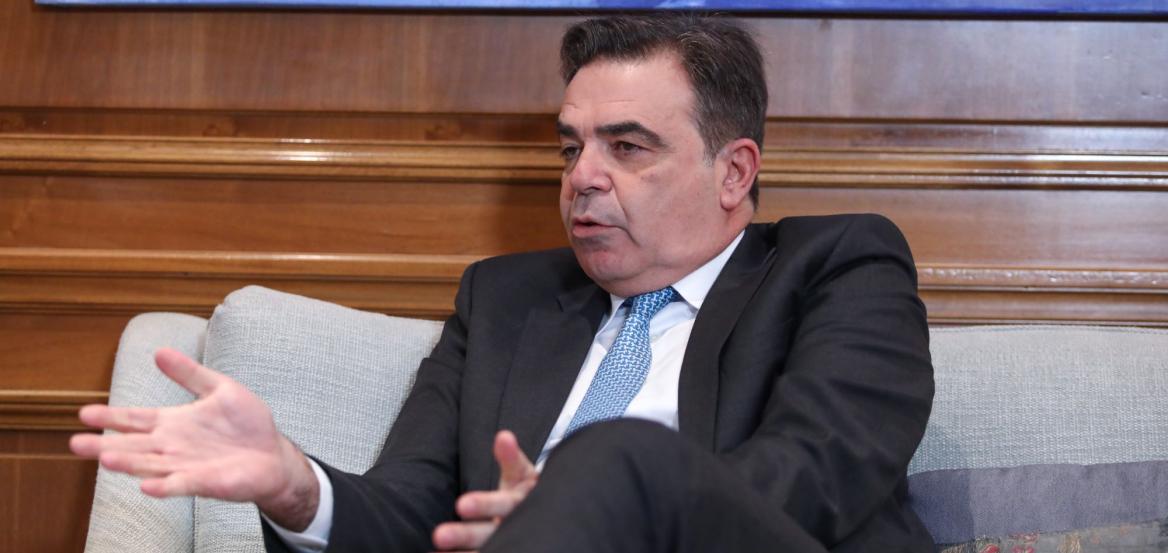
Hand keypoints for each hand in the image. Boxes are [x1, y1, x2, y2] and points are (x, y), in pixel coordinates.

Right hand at [69, 348, 319, 530]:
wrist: (273, 454)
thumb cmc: (246, 424)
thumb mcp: (219, 389)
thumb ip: (190, 374)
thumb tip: (159, 351)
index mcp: (173, 423)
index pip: (135, 419)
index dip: (112, 417)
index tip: (84, 413)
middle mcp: (172, 447)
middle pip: (133, 446)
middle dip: (105, 445)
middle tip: (76, 443)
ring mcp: (186, 466)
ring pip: (150, 466)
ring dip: (129, 464)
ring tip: (106, 460)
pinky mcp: (205, 482)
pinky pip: (181, 485)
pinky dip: (165, 486)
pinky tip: (148, 487)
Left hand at [431, 430, 537, 551]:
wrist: (548, 517)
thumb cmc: (526, 492)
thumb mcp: (522, 473)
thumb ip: (510, 457)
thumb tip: (503, 436)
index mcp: (523, 504)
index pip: (504, 505)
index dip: (484, 505)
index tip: (461, 505)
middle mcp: (516, 527)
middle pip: (491, 533)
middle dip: (466, 534)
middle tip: (440, 535)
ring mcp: (509, 541)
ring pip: (485, 547)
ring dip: (461, 549)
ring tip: (436, 545)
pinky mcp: (503, 549)